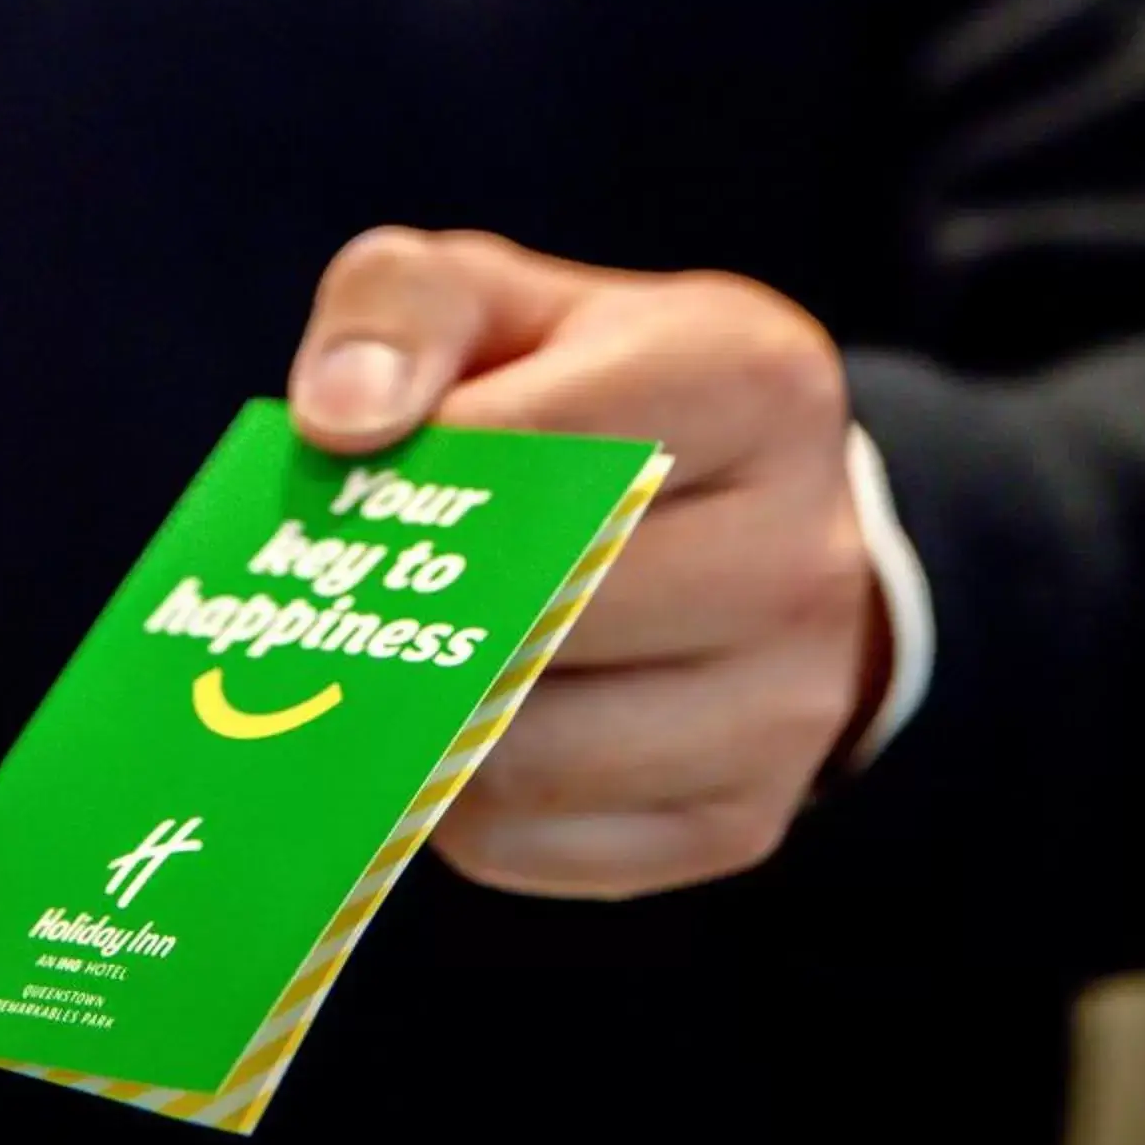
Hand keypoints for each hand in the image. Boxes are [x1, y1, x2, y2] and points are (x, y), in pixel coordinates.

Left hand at [290, 231, 890, 899]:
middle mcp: (804, 553)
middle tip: (344, 582)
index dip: (427, 465)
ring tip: (402, 649)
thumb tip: (340, 422)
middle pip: (540, 616)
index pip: (546, 447)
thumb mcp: (497, 299)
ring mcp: (790, 704)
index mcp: (755, 381)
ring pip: (526, 756)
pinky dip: (459, 798)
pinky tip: (459, 719)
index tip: (364, 464)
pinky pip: (532, 845)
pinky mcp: (746, 820)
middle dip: (419, 602)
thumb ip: (399, 309)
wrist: (742, 512)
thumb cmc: (584, 387)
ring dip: (425, 715)